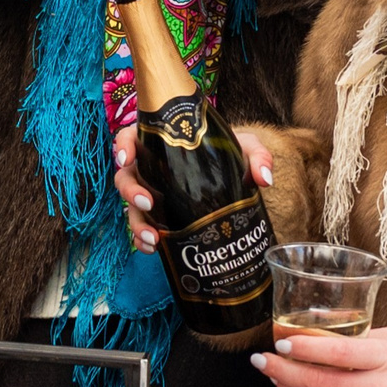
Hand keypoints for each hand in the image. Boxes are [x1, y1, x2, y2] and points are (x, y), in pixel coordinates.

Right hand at [117, 123, 276, 251]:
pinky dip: (143, 240)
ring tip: (153, 238)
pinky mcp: (161, 216)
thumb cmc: (231, 153)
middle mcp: (151, 168)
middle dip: (130, 192)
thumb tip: (263, 179)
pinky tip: (154, 248)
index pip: (132, 137)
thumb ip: (257, 154)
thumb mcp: (245, 146)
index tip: (127, 158)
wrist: (234, 176)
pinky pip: (143, 227)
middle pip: (125, 177)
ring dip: (137, 223)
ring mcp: (153, 193)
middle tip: (149, 202)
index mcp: (162, 144)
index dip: (123, 145)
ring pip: (132, 207)